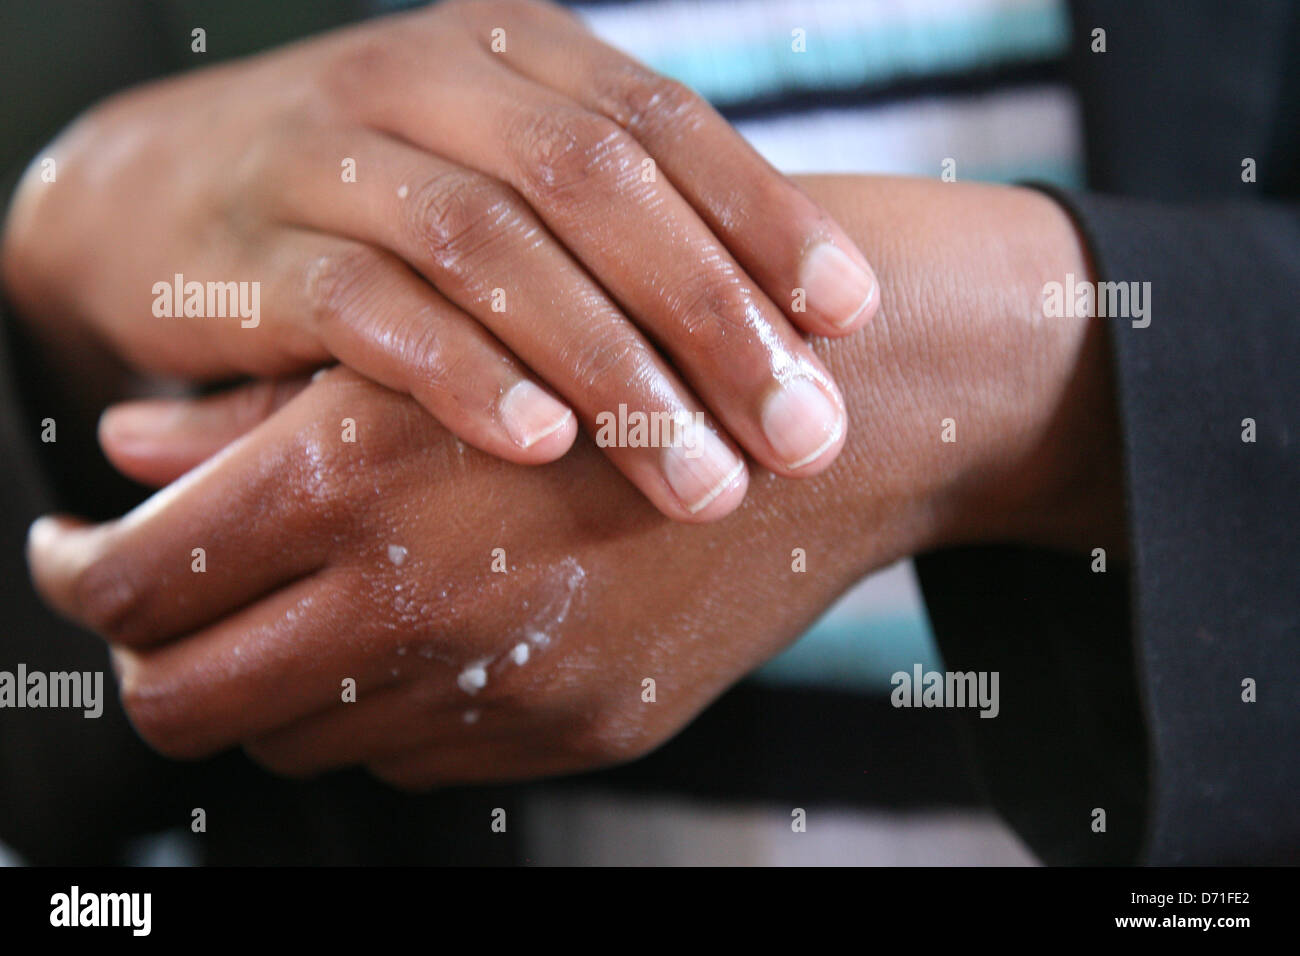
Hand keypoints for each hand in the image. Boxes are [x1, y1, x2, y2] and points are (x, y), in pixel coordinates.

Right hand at [0, 0, 877, 521]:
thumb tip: (780, 323)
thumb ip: (609, 218)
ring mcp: (332, 156)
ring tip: (699, 476)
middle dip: (711, 315)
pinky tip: (539, 443)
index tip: (852, 317)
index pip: (664, 120)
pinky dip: (461, 374)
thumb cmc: (377, 201)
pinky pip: (370, 309)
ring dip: (609, 367)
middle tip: (800, 433)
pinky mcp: (254, 251)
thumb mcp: (496, 170)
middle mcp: (428, 78)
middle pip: (595, 184)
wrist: (159, 195)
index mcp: (513, 48)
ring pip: (492, 246)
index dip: (765, 215)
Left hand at [26, 176, 1124, 785]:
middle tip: (169, 605)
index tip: (79, 558)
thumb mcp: (427, 344)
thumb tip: (127, 456)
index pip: (130, 591)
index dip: (76, 578)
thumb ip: (256, 414)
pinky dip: (391, 707)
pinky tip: (434, 626)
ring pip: (300, 741)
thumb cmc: (622, 341)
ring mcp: (507, 689)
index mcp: (359, 480)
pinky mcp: (581, 731)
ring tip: (323, 599)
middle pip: (186, 703)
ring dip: (279, 678)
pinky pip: (422, 758)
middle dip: (153, 657)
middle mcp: (421, 602)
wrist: (824, 416)